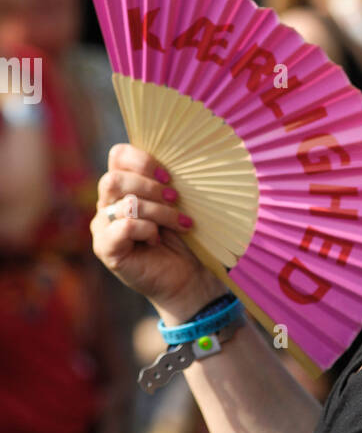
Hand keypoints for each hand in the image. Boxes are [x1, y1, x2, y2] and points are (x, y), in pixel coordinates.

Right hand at [91, 143, 223, 321]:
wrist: (188, 277)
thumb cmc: (183, 238)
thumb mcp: (176, 203)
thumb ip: (165, 181)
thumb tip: (176, 157)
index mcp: (122, 187)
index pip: (118, 155)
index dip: (142, 159)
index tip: (169, 175)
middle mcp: (106, 204)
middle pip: (114, 178)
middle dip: (150, 186)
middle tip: (175, 199)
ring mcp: (103, 227)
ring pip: (125, 203)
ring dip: (159, 211)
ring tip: (179, 224)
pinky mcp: (106, 249)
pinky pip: (124, 226)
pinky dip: (148, 230)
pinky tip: (158, 240)